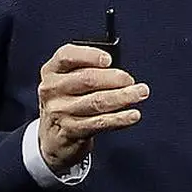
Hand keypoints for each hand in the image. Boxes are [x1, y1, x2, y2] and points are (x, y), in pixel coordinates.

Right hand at [37, 43, 148, 173]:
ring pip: (97, 101)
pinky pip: (100, 122)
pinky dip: (120, 118)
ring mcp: (60, 111)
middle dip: (114, 78)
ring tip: (139, 93)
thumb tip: (118, 69)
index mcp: (52, 71)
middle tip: (130, 80)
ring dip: (123, 97)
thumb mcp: (68, 80)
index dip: (90, 55)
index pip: (67, 56)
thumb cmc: (67, 100)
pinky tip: (132, 115)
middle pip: (87, 79)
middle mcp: (52, 90)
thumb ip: (87, 69)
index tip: (109, 59)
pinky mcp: (71, 130)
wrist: (53, 136)